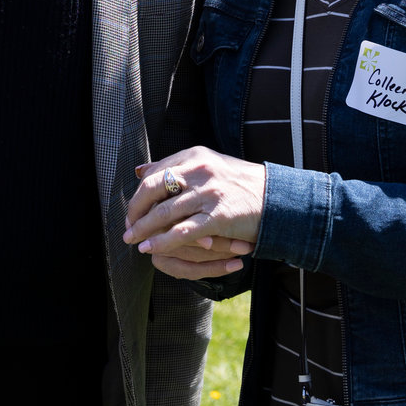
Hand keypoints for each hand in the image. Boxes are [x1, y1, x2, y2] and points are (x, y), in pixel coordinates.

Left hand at [124, 148, 265, 279]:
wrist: (278, 198)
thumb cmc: (241, 184)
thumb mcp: (208, 166)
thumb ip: (176, 167)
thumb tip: (140, 170)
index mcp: (195, 157)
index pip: (155, 174)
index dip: (139, 194)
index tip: (133, 210)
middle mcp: (199, 171)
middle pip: (153, 189)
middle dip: (135, 210)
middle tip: (128, 227)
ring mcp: (209, 193)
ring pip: (164, 212)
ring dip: (144, 229)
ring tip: (133, 240)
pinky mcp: (218, 217)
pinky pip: (182, 231)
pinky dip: (162, 242)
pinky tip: (151, 249)